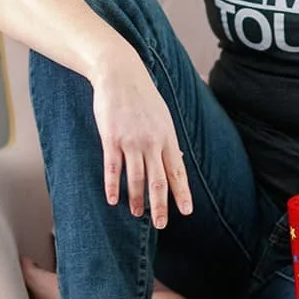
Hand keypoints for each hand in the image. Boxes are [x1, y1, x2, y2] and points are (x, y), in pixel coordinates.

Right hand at [91, 54, 192, 227]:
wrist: (120, 74)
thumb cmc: (142, 96)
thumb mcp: (163, 116)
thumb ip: (168, 141)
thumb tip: (178, 161)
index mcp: (167, 136)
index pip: (177, 171)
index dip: (182, 193)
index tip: (187, 211)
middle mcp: (152, 142)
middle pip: (159, 180)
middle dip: (161, 205)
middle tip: (161, 224)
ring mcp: (131, 141)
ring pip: (136, 178)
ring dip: (137, 199)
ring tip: (138, 214)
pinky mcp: (111, 139)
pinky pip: (113, 168)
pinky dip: (113, 186)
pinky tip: (112, 200)